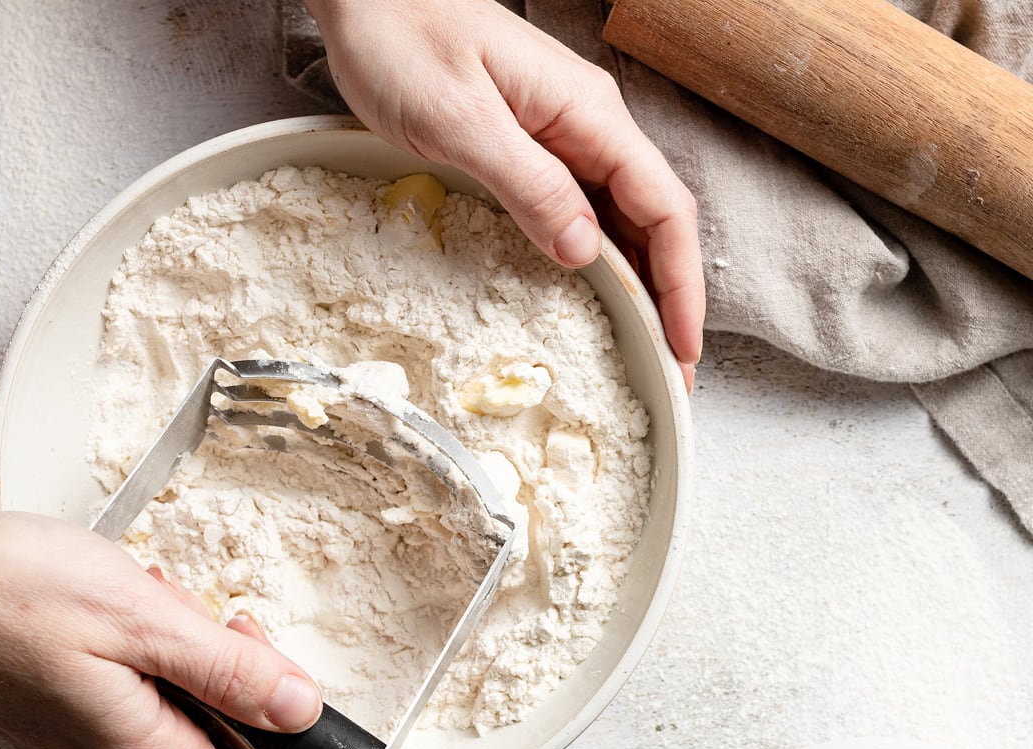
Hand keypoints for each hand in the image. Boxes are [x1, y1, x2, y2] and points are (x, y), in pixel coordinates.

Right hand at [0, 423, 337, 748]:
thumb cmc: (1, 590)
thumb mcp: (138, 618)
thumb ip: (226, 669)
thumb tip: (297, 706)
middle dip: (248, 692)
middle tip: (238, 630)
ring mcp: (82, 741)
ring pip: (181, 716)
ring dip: (197, 662)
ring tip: (168, 607)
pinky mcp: (63, 714)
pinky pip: (142, 698)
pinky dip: (159, 656)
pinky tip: (132, 612)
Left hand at [305, 0, 704, 389]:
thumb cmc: (402, 40)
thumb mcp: (460, 120)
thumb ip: (528, 183)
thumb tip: (583, 252)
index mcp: (585, 113)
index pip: (663, 207)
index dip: (680, 283)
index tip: (684, 346)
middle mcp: (585, 124)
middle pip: (651, 219)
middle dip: (668, 297)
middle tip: (670, 370)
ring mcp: (559, 133)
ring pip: (618, 217)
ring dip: (636, 283)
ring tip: (642, 347)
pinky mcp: (528, 144)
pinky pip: (577, 207)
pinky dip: (594, 257)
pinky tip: (590, 293)